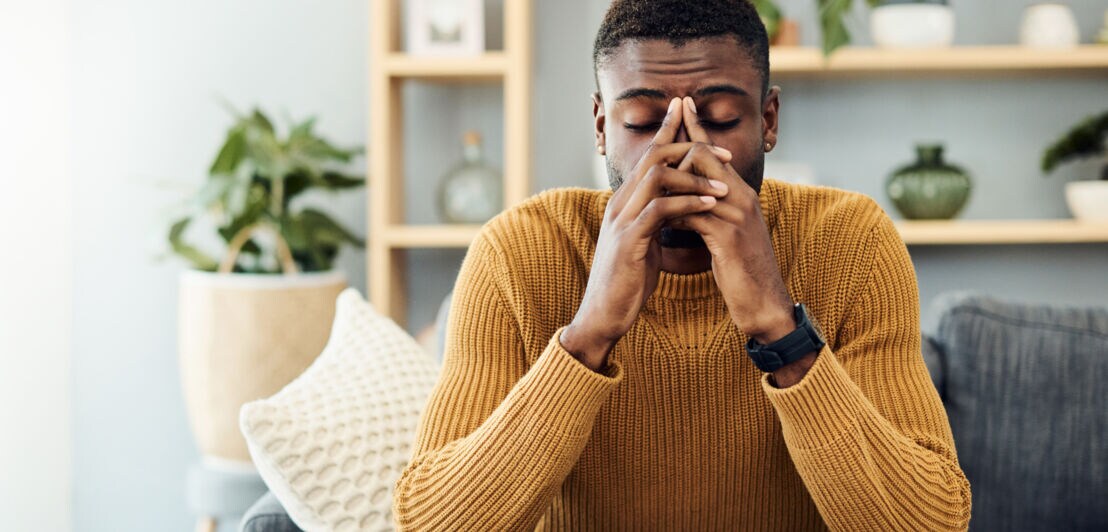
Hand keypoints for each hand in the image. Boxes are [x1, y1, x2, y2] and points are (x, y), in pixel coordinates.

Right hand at [561, 97, 730, 370]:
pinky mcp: (629, 241)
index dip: (669, 132)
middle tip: (723, 151)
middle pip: (652, 156)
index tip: (691, 116)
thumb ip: (654, 220)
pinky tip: (709, 205)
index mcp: (624, 202)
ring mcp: (622, 221)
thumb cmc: (626, 281)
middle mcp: (620, 204)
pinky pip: (660, 210)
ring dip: (694, 176)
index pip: (647, 156)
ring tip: (723, 184)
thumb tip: (674, 206)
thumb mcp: (642, 242)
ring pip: (656, 177)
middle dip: (688, 146)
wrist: (604, 314)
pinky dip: (688, 203)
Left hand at [669, 97, 808, 378]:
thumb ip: (709, 212)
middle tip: (655, 150)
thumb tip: (682, 201)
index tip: (679, 105)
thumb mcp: (725, 235)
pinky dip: (674, 212)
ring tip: (648, 183)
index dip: (696, 128)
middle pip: (703, 155)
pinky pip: (693, 213)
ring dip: (669, 181)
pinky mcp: (728, 237)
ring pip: (696, 180)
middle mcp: (742, 196)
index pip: (715, 151)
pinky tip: (661, 217)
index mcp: (741, 193)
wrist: (765, 304)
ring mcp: (737, 215)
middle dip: (675, 150)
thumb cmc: (742, 271)